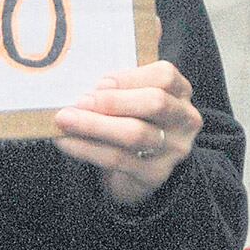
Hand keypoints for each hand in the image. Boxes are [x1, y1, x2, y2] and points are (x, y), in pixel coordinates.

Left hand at [55, 61, 201, 207]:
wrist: (138, 170)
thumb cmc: (132, 122)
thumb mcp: (133, 99)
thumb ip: (118, 89)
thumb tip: (82, 86)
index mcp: (180, 92)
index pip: (165, 76)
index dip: (130, 77)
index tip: (99, 82)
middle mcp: (184, 119)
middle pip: (154, 103)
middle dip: (113, 101)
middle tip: (79, 101)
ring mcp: (173, 149)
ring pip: (134, 134)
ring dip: (94, 124)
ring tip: (65, 119)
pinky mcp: (155, 174)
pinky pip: (117, 159)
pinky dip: (87, 148)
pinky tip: (66, 141)